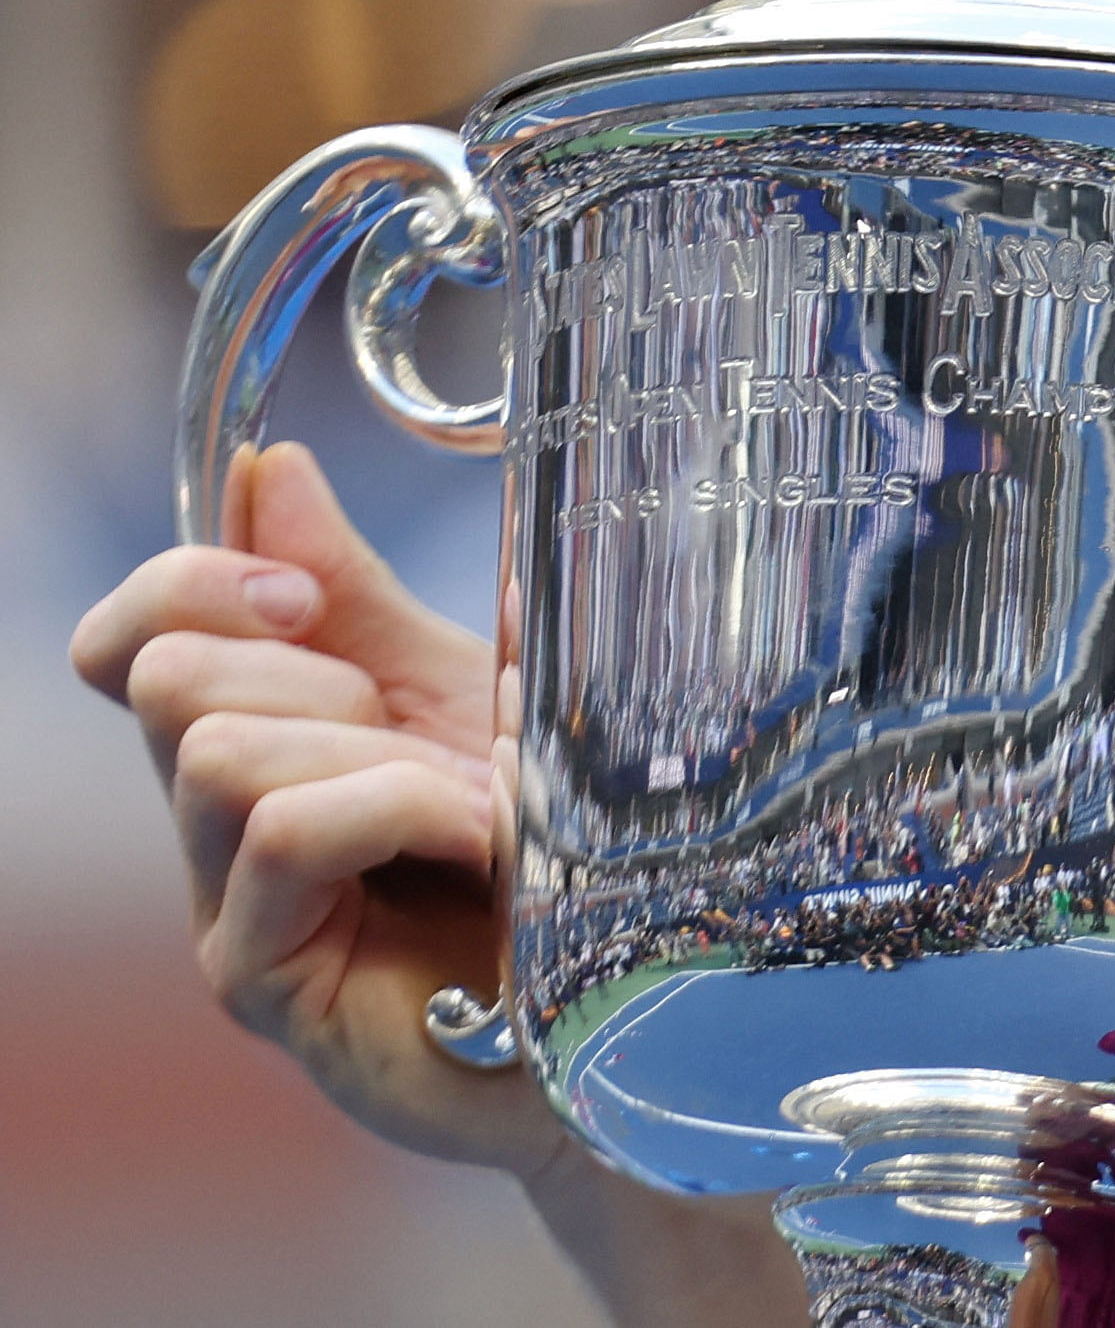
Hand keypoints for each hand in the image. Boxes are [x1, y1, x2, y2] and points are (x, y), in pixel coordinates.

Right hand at [71, 441, 556, 1172]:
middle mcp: (222, 824)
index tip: (300, 589)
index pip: (131, 641)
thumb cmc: (554, 855)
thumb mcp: (468, 690)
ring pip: (215, 754)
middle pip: (164, 680)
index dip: (187, 582)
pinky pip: (278, 834)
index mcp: (266, 736)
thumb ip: (363, 597)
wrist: (636, 992)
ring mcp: (232, 907)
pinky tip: (474, 845)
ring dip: (374, 755)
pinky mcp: (261, 978)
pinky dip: (390, 810)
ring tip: (476, 809)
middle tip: (428, 736)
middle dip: (313, 674)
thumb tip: (266, 470)